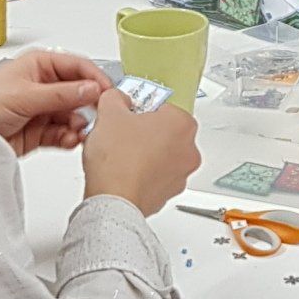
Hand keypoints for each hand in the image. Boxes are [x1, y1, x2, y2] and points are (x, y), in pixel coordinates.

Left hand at [0, 49, 108, 154]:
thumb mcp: (26, 95)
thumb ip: (62, 94)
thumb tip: (92, 89)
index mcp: (39, 65)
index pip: (77, 66)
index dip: (95, 78)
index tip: (109, 93)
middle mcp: (42, 85)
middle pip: (79, 92)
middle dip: (89, 105)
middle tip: (99, 117)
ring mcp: (41, 109)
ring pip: (73, 115)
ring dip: (79, 124)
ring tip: (80, 133)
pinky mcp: (38, 132)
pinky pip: (63, 133)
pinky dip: (70, 138)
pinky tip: (71, 141)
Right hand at [81, 88, 199, 216]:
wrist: (113, 201)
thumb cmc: (118, 160)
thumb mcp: (109, 111)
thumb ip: (115, 97)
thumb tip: (117, 98)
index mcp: (182, 124)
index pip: (162, 106)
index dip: (140, 109)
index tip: (128, 114)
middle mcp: (189, 150)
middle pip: (165, 131)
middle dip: (144, 131)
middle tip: (122, 132)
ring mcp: (181, 175)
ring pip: (162, 156)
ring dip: (144, 153)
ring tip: (119, 154)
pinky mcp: (167, 194)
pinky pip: (155, 177)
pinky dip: (142, 174)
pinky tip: (123, 171)